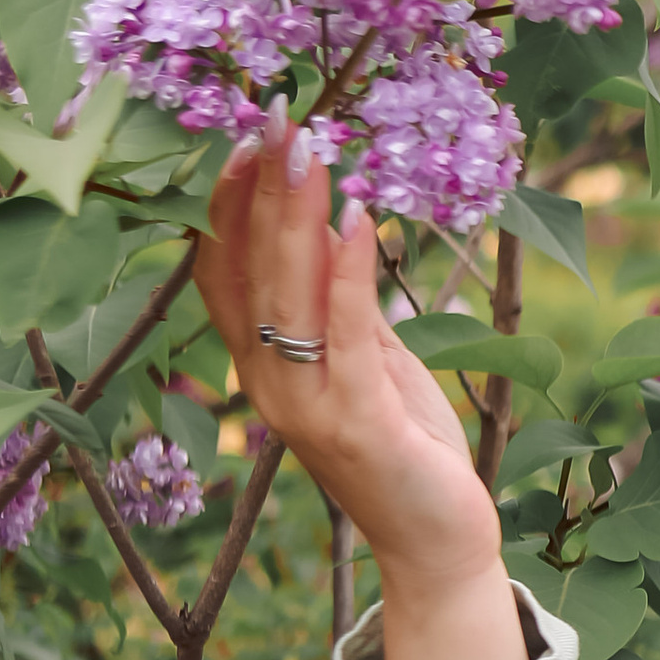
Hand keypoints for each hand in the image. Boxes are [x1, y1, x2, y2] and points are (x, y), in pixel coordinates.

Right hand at [196, 115, 527, 659]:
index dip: (227, 205)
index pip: (222, 273)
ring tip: (309, 147)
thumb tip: (330, 226)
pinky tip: (357, 218)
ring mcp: (306, 407)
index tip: (247, 139)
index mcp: (264, 368)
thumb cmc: (407, 450)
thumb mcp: (368, 365)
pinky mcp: (357, 422)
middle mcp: (268, 384)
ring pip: (287, 292)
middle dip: (261, 188)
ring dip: (297, 213)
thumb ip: (342, 308)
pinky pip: (345, 333)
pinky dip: (349, 272)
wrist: (437, 544)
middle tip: (277, 115)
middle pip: (250, 269)